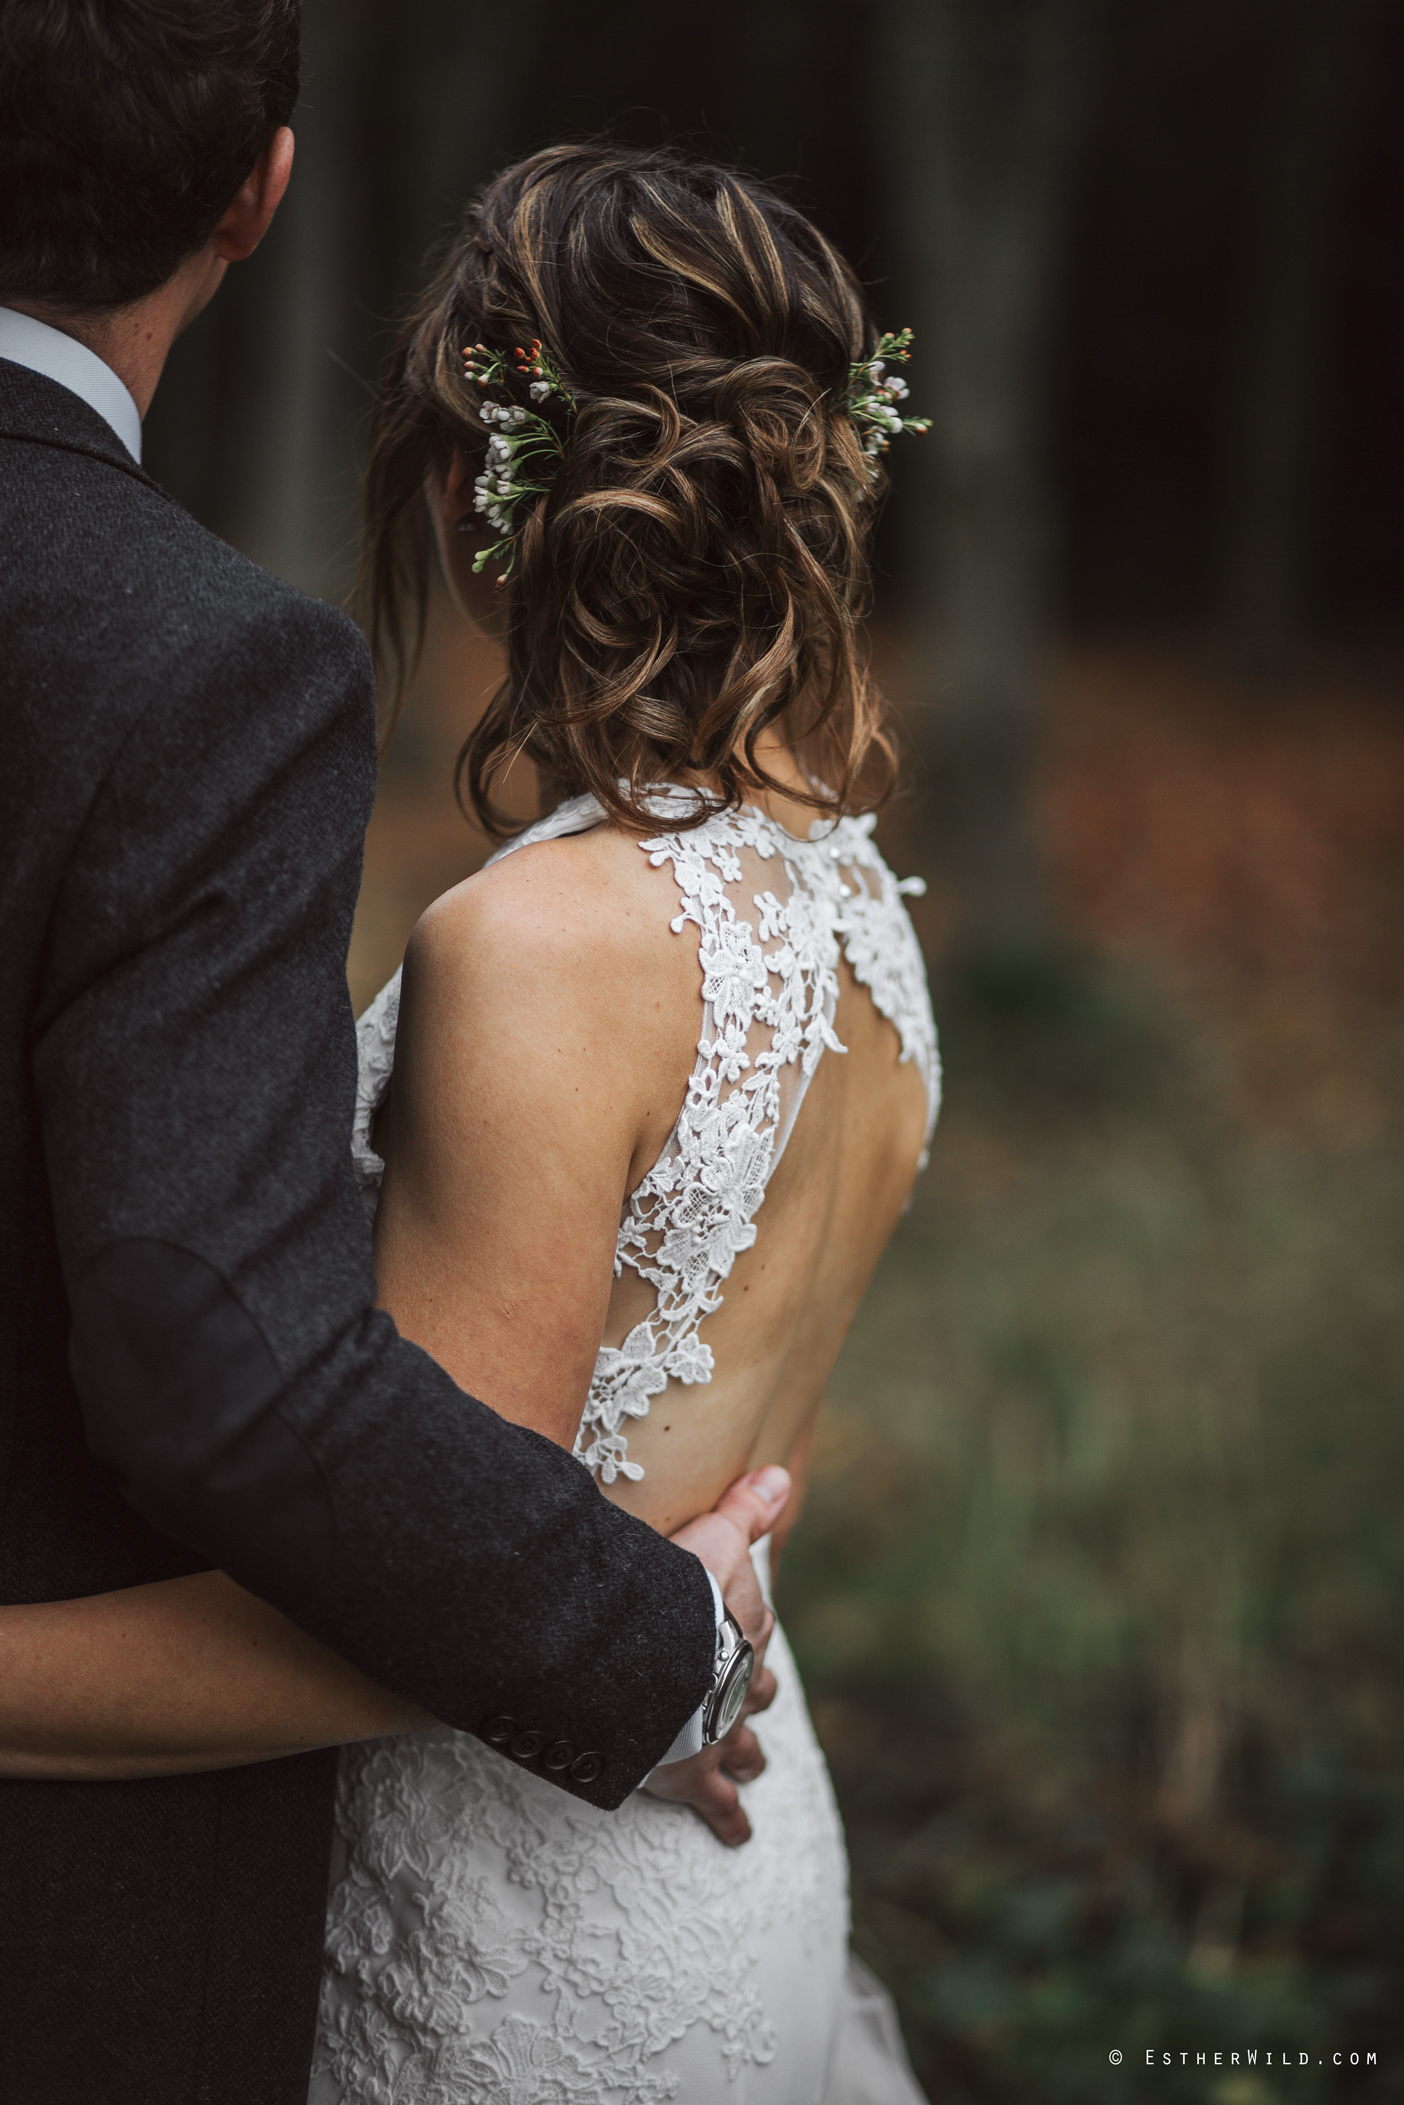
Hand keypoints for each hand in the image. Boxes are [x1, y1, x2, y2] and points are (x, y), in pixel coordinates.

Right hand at [649, 1465, 789, 1844]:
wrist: (648, 1659)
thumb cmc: (671, 1590)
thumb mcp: (711, 1537)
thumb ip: (743, 1509)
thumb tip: (780, 1474)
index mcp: (742, 1624)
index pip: (752, 1625)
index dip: (743, 1630)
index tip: (737, 1634)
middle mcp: (740, 1679)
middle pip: (753, 1688)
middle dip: (752, 1695)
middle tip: (753, 1705)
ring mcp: (721, 1730)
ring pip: (743, 1745)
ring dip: (746, 1754)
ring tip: (752, 1767)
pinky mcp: (696, 1775)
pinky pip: (719, 1806)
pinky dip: (729, 1821)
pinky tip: (739, 1837)